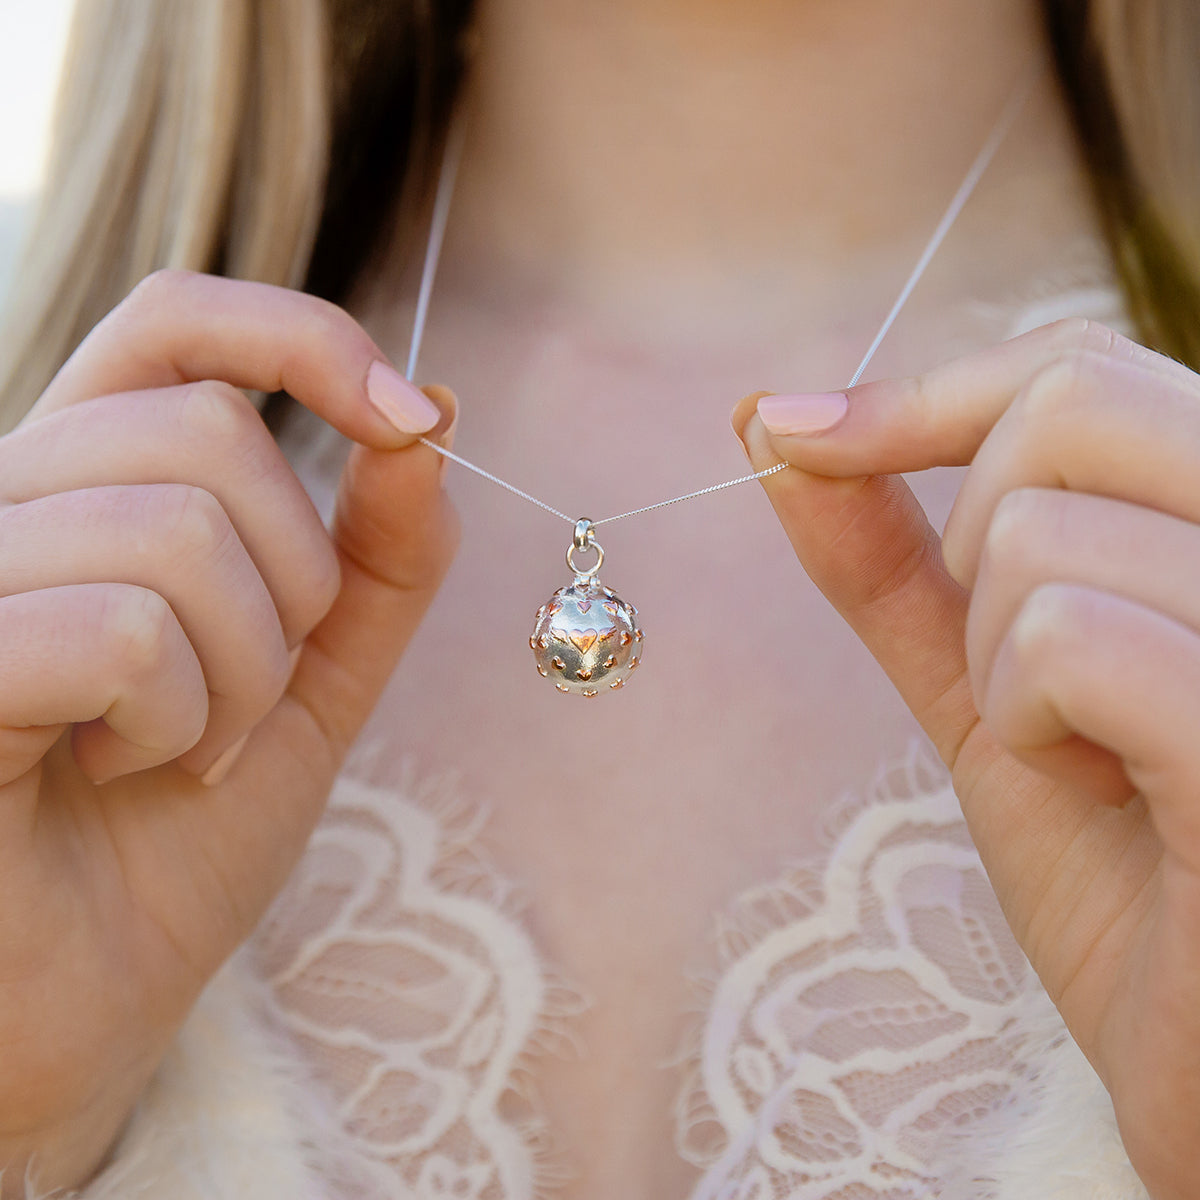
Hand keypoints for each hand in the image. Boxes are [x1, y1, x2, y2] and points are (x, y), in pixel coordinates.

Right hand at [0, 271, 457, 1194]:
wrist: (91, 995)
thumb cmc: (184, 832)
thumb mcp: (319, 677)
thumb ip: (379, 553)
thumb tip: (435, 412)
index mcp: (91, 482)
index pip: (178, 321)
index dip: (302, 337)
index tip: (409, 417)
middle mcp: (7, 499)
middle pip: (207, 435)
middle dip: (289, 587)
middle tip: (248, 695)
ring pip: (173, 530)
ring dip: (238, 672)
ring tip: (179, 747)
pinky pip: (120, 628)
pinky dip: (173, 719)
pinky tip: (117, 771)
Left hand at [733, 318, 1199, 1199]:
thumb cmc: (1120, 869)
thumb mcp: (989, 685)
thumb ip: (892, 557)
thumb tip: (776, 427)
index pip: (1077, 366)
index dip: (921, 395)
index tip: (796, 432)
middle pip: (1067, 406)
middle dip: (978, 535)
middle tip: (1027, 666)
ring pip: (1044, 535)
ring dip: (1002, 660)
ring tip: (1089, 754)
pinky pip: (1069, 636)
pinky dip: (1033, 718)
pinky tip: (1108, 793)